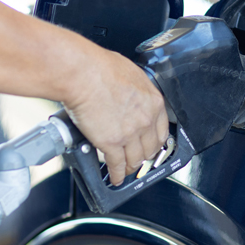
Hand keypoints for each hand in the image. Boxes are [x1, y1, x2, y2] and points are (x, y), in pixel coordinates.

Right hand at [62, 45, 169, 185]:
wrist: (82, 73)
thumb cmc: (100, 67)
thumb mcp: (131, 74)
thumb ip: (136, 91)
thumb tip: (131, 95)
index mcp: (153, 102)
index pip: (161, 131)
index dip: (156, 142)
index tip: (152, 146)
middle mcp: (145, 119)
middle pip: (151, 148)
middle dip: (145, 156)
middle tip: (139, 158)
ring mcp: (130, 134)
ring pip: (136, 159)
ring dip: (131, 167)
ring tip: (126, 170)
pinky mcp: (112, 144)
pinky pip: (117, 165)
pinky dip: (117, 175)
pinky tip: (116, 178)